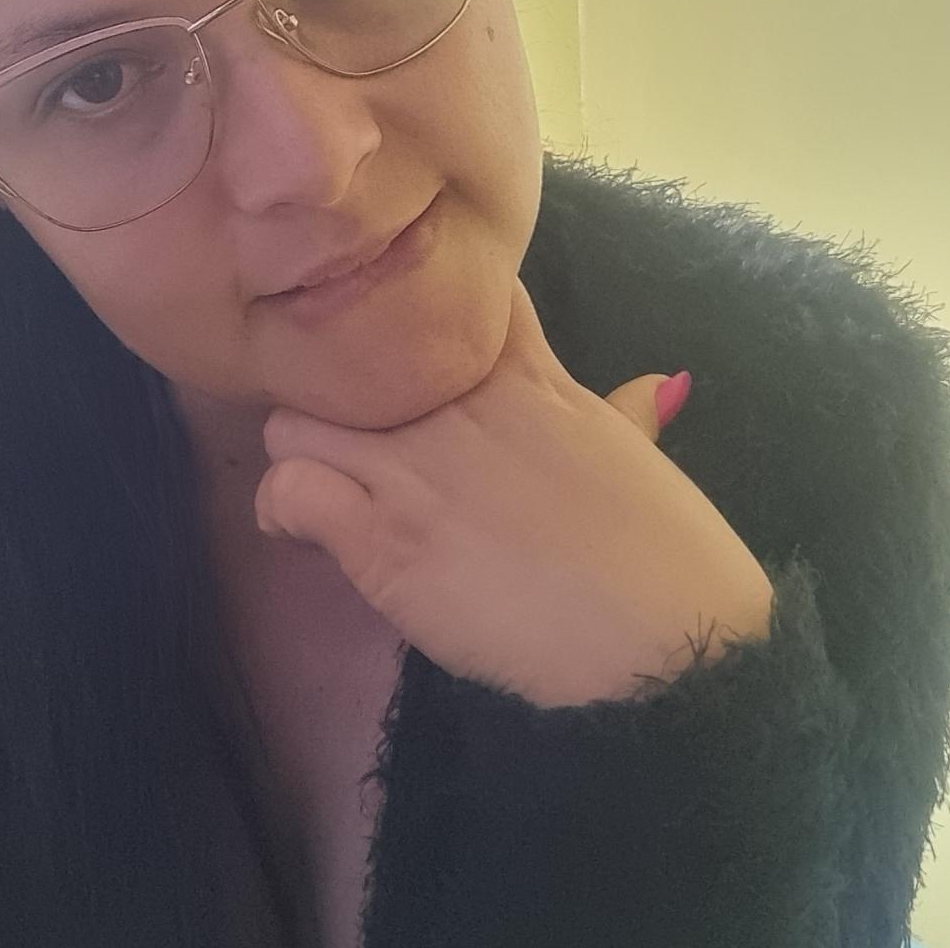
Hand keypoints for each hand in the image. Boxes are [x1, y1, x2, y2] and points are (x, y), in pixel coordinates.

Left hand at [256, 277, 775, 707]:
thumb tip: (657, 384)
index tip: (394, 365)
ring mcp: (411, 466)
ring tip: (318, 489)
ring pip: (294, 418)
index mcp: (520, 376)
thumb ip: (628, 413)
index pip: (434, 304)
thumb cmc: (668, 557)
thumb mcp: (642, 459)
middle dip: (330, 399)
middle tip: (346, 444)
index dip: (397, 328)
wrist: (666, 645)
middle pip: (340, 358)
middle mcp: (452, 405)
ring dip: (298, 452)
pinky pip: (289, 488)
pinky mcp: (381, 538)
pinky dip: (281, 509)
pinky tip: (302, 534)